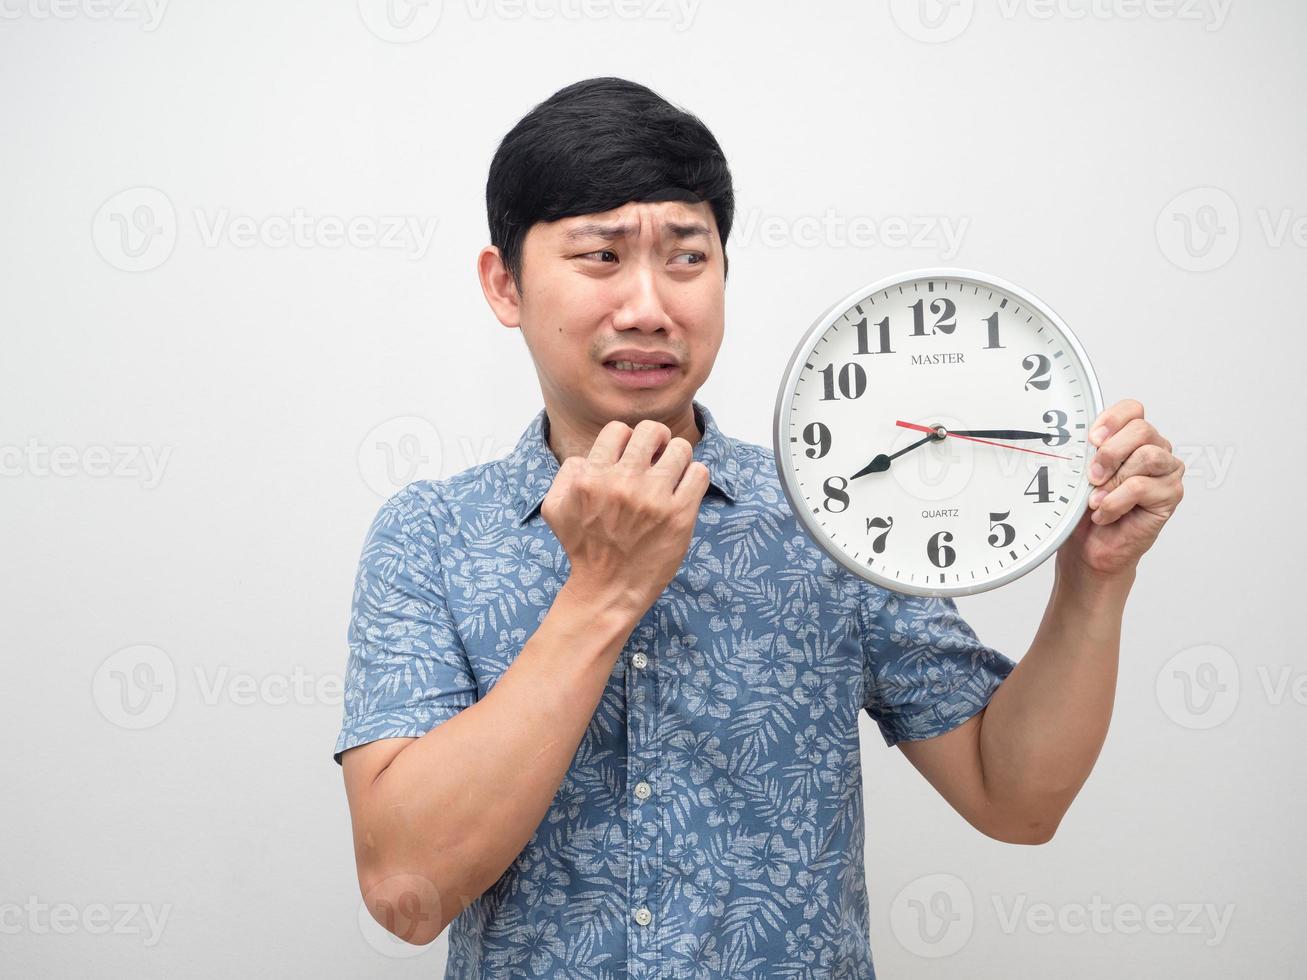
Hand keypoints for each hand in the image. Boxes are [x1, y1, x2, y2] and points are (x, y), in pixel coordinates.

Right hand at [541, 418, 709, 616]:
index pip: (618, 430)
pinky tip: (682, 491)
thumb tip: (589, 455)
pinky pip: (699, 473)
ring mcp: (654, 499)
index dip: (626, 440)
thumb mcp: (555, 508)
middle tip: (657, 458)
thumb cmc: (583, 549)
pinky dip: (693, 478)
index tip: (631, 456)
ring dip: (677, 460)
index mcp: (591, 478)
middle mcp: (623, 483)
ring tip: (671, 477)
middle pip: (653, 431)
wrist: (608, 590)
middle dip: (657, 441)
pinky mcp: (680, 516)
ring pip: (681, 449)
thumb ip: (566, 472)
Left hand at [1060, 398, 1184, 578]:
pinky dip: (1116, 501)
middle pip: (1142, 429)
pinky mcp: (1170, 495)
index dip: (1112, 420)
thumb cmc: (1084, 509)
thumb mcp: (1079, 473)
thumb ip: (1088, 452)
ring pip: (1147, 456)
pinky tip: (1105, 513)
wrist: (1089, 547)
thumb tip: (1083, 440)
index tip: (1091, 439)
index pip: (1132, 409)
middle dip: (1110, 452)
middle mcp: (1154, 449)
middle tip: (1091, 476)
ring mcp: (1166, 472)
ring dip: (1114, 480)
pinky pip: (1142, 486)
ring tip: (1096, 499)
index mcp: (1131, 437)